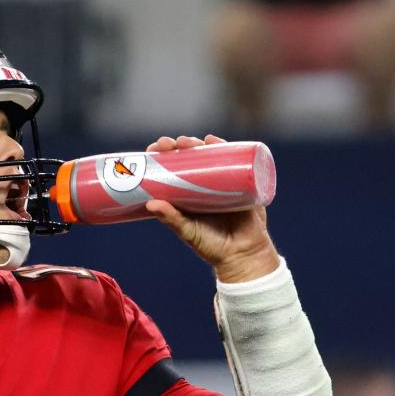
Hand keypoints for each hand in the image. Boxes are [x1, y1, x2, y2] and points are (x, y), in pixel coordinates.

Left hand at [145, 134, 279, 282]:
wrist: (242, 254)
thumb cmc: (211, 245)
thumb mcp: (187, 231)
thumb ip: (171, 219)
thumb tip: (150, 203)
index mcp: (188, 193)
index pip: (173, 167)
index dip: (164, 155)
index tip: (154, 148)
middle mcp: (205, 183)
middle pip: (192, 157)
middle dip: (179, 146)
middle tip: (169, 144)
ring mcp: (225, 181)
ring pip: (211, 155)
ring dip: (199, 143)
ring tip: (189, 142)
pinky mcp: (243, 182)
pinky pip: (236, 161)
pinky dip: (226, 147)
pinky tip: (214, 141)